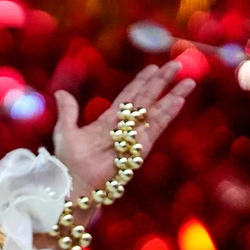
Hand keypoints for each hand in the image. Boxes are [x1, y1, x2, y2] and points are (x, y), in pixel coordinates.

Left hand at [52, 62, 195, 196]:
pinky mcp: (140, 148)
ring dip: (172, 96)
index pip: (128, 96)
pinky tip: (179, 100)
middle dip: (161, 83)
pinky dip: (168, 114)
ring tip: (188, 82)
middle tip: (176, 66)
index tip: (153, 68)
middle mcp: (124, 127)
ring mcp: (133, 137)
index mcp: (107, 121)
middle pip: (146, 99)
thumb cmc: (68, 161)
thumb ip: (68, 111)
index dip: (141, 82)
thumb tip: (61, 92)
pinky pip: (156, 127)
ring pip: (156, 112)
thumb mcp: (66, 130)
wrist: (75, 184)